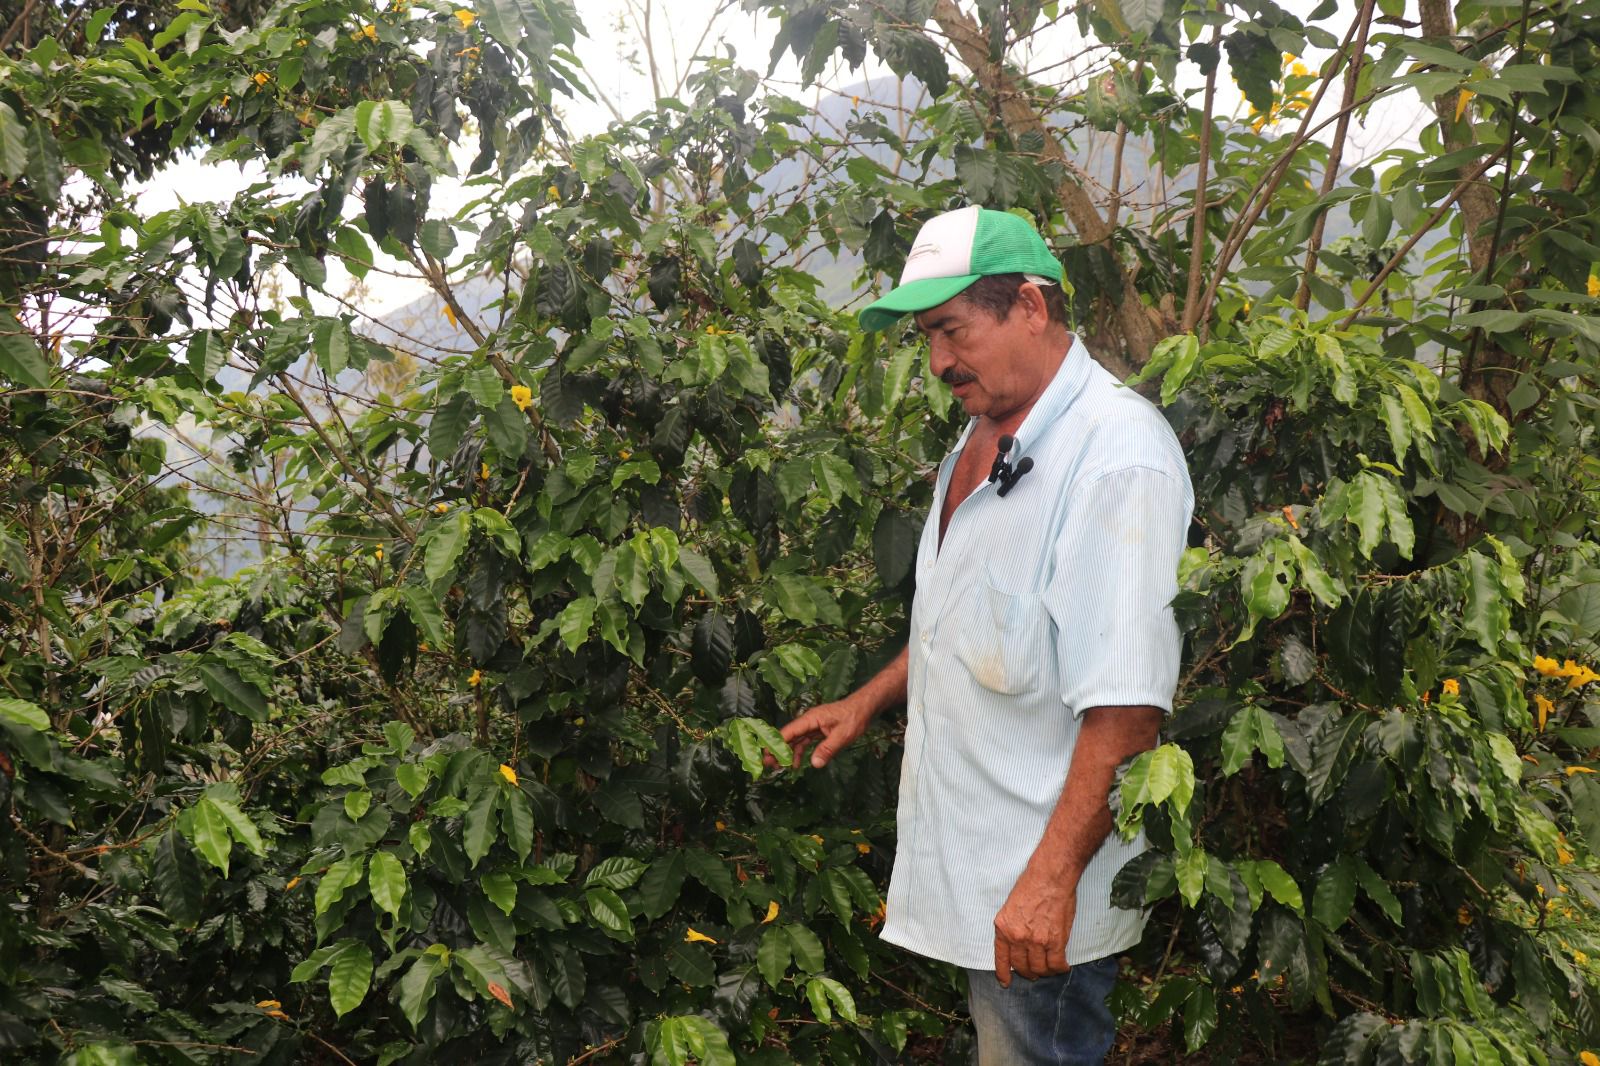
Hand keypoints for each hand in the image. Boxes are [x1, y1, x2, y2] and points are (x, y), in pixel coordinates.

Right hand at [773, 698, 874, 769]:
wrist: (864, 708)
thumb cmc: (854, 718)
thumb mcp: (842, 735)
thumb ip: (827, 749)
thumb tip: (815, 764)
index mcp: (811, 719)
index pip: (789, 732)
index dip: (776, 743)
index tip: (766, 754)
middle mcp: (808, 721)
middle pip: (788, 736)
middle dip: (777, 750)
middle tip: (768, 765)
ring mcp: (812, 725)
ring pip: (795, 740)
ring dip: (787, 753)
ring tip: (779, 768)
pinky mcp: (817, 730)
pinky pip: (804, 742)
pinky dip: (799, 752)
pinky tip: (796, 764)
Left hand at [992, 867, 1076, 987]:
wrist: (1049, 877)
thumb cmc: (1031, 886)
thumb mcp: (1010, 907)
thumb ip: (1011, 927)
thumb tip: (1017, 945)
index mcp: (1003, 928)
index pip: (1001, 958)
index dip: (1003, 974)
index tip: (1006, 983)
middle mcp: (1017, 937)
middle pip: (1021, 966)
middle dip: (1027, 973)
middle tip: (1033, 972)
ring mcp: (1036, 941)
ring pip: (1039, 968)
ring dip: (1044, 972)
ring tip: (1049, 969)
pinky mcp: (1055, 941)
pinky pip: (1056, 964)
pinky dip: (1060, 968)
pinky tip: (1063, 966)